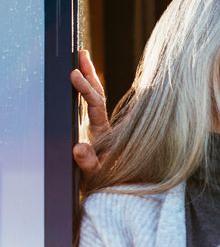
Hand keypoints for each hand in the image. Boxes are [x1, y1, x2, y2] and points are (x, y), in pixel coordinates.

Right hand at [70, 49, 108, 176]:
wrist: (117, 193)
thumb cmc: (109, 183)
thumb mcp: (96, 174)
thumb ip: (88, 162)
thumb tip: (79, 148)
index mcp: (103, 132)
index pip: (94, 104)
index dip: (85, 88)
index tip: (74, 74)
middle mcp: (103, 127)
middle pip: (97, 94)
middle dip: (89, 73)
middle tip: (80, 53)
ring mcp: (100, 129)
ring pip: (96, 98)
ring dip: (90, 78)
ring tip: (82, 59)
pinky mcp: (97, 133)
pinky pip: (93, 107)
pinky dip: (88, 91)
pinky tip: (84, 79)